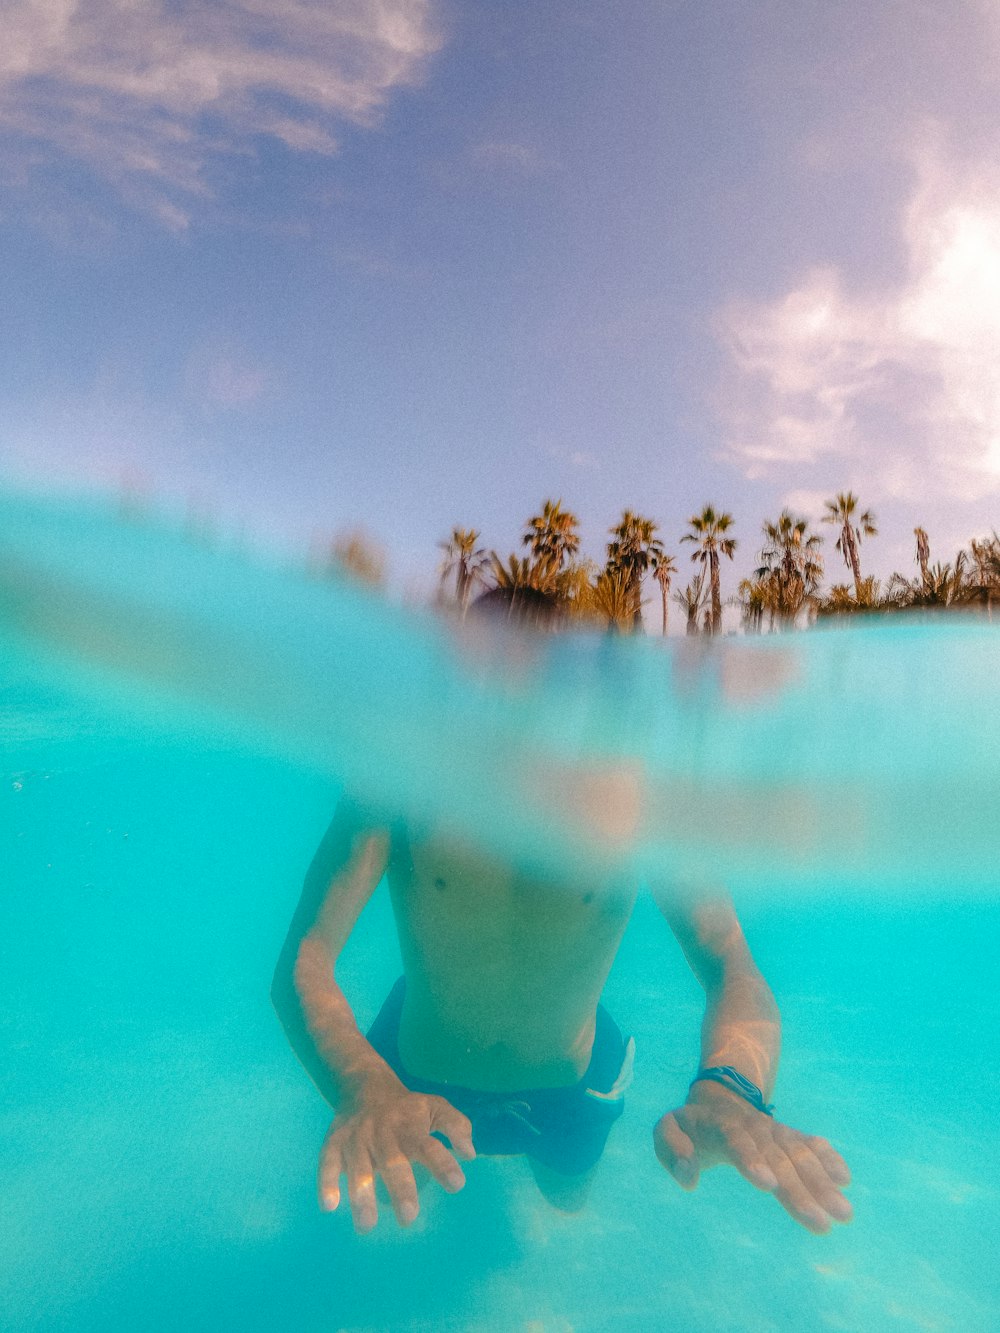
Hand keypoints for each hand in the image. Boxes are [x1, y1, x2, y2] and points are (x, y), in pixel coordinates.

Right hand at [319, 1083, 475, 1231]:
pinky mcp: (334, 1142)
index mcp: (411, 1127)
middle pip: (392, 1161)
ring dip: (362, 1195)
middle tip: (409, 1216)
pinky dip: (327, 1183)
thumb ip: (456, 1126)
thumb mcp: (435, 1107)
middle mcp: (383, 1133)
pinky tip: (329, 1206)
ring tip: (366, 1226)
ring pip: (359, 1167)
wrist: (365, 1084)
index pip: (429, 1146)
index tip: (457, 1184)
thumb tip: (469, 1154)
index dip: (443, 1164)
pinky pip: (328, 1163)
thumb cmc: (407, 1108)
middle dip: (400, 1188)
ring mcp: (357, 1138)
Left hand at [653, 1082, 851, 1232]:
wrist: (720, 1097)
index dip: (751, 1160)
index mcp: (720, 1126)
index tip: (768, 1184)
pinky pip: (811, 1144)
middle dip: (799, 1190)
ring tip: (843, 1212)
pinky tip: (844, 1179)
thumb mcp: (666, 1131)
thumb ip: (671, 1148)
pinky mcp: (789, 1137)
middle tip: (820, 1223)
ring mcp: (774, 1131)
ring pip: (800, 1154)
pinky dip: (829, 1158)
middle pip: (777, 1157)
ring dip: (822, 1183)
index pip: (737, 1141)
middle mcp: (753, 1127)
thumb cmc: (691, 1127)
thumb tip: (690, 1173)